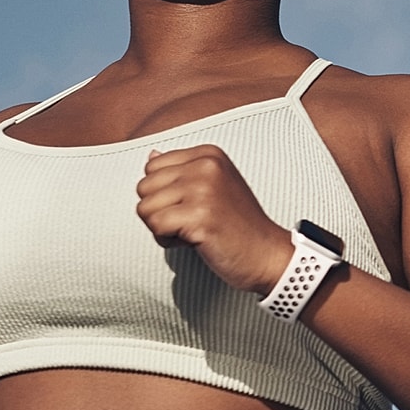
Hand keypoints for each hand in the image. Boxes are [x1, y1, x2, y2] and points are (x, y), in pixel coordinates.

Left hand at [137, 146, 294, 293]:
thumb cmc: (237, 225)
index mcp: (208, 155)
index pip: (152, 167)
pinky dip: (167, 240)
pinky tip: (193, 241)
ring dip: (162, 227)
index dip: (163, 193)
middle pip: (144, 187)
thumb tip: (150, 156)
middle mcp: (206, 166)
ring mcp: (204, 189)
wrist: (266, 254)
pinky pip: (156, 226)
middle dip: (159, 210)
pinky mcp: (200, 216)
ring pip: (145, 208)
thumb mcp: (213, 185)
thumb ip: (182, 170)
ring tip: (192, 230)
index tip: (191, 205)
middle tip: (190, 221)